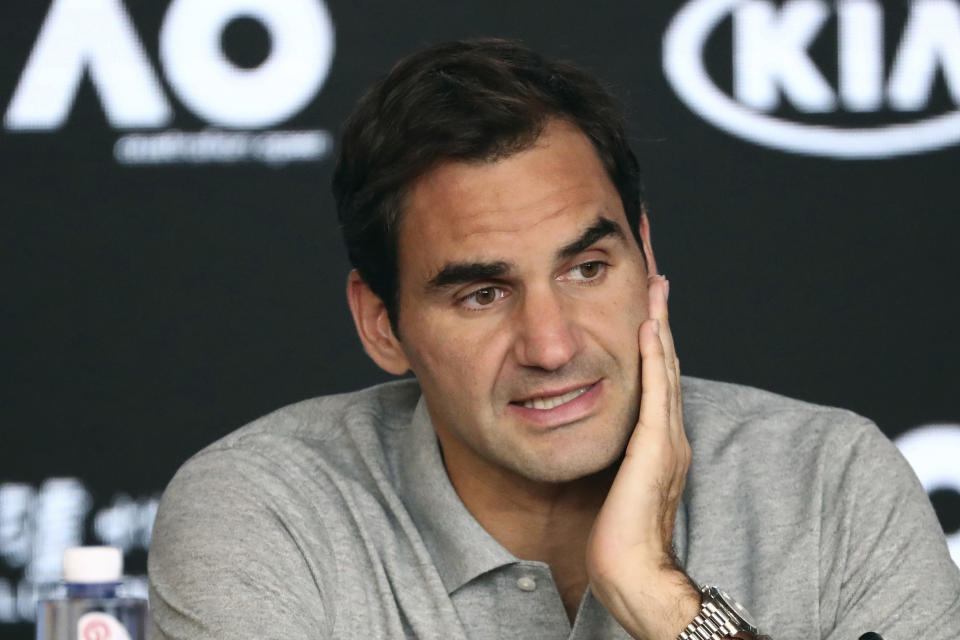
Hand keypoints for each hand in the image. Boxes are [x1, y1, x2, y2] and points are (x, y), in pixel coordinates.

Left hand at [585, 274, 699, 639]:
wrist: (632, 570)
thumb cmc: (617, 535)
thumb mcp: (614, 480)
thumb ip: (615, 453)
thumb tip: (594, 429)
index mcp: (659, 440)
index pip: (656, 375)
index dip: (653, 335)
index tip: (645, 300)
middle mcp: (669, 433)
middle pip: (665, 361)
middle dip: (660, 316)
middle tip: (656, 274)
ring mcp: (666, 439)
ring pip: (664, 368)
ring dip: (660, 323)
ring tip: (656, 284)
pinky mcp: (656, 449)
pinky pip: (655, 393)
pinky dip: (654, 358)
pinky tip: (649, 327)